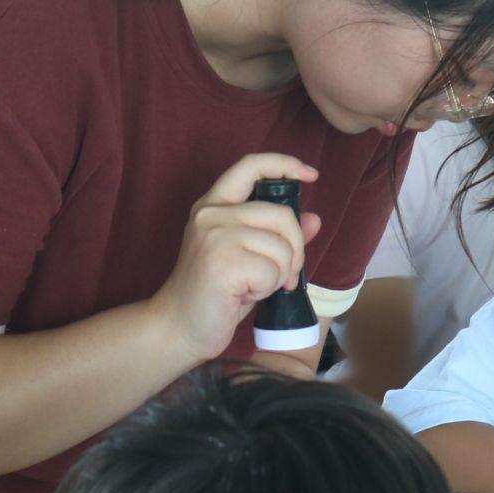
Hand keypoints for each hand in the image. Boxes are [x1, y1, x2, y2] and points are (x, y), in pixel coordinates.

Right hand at [152, 154, 321, 362]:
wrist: (178, 328)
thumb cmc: (216, 294)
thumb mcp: (250, 257)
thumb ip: (278, 236)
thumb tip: (314, 219)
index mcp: (215, 205)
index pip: (251, 166)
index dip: (284, 164)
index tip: (310, 174)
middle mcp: (212, 214)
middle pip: (283, 215)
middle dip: (295, 250)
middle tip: (282, 277)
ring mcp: (215, 236)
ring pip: (281, 248)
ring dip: (278, 276)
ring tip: (253, 287)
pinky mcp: (222, 262)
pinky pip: (273, 272)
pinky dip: (267, 290)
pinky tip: (244, 295)